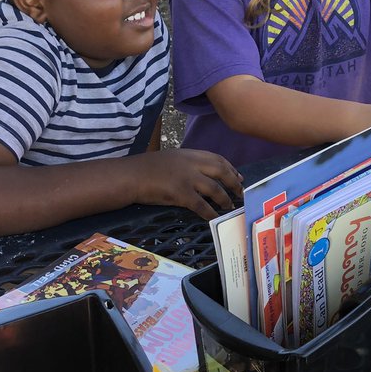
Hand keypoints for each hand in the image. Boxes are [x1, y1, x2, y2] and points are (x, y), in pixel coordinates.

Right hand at [129, 149, 243, 220]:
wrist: (130, 176)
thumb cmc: (146, 169)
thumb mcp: (170, 158)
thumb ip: (187, 163)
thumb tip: (202, 175)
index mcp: (189, 154)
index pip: (217, 158)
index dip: (231, 168)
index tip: (238, 176)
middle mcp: (191, 163)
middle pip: (221, 171)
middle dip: (234, 183)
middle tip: (240, 193)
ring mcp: (187, 178)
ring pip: (215, 189)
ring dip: (225, 199)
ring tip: (229, 206)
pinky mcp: (181, 193)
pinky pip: (201, 205)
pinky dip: (210, 212)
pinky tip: (214, 217)